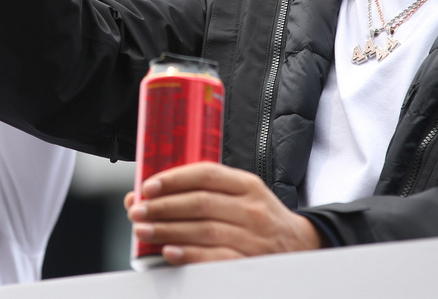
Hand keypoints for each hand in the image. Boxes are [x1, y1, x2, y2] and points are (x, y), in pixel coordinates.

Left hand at [124, 162, 322, 264]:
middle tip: (137, 211)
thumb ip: (203, 192)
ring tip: (143, 230)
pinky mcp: (251, 263)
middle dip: (163, 207)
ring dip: (168, 230)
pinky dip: (189, 255)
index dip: (174, 179)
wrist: (300, 247)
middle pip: (200, 203)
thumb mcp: (242, 196)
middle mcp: (252, 209)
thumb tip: (148, 193)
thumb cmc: (259, 219)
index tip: (148, 186)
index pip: (206, 175)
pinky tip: (169, 252)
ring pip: (204, 230)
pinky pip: (216, 258)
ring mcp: (254, 237)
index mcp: (247, 185)